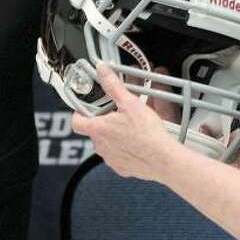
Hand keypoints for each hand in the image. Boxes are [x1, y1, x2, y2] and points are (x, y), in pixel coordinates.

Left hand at [71, 63, 188, 182]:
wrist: (163, 158)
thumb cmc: (147, 133)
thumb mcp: (129, 102)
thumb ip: (113, 85)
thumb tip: (102, 71)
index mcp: (98, 129)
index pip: (77, 121)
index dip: (80, 112)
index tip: (88, 107)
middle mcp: (101, 146)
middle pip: (94, 130)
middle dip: (104, 121)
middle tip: (118, 113)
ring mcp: (110, 158)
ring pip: (106, 143)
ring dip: (115, 134)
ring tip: (130, 127)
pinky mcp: (121, 168)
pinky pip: (117, 156)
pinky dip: (124, 148)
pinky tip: (136, 141)